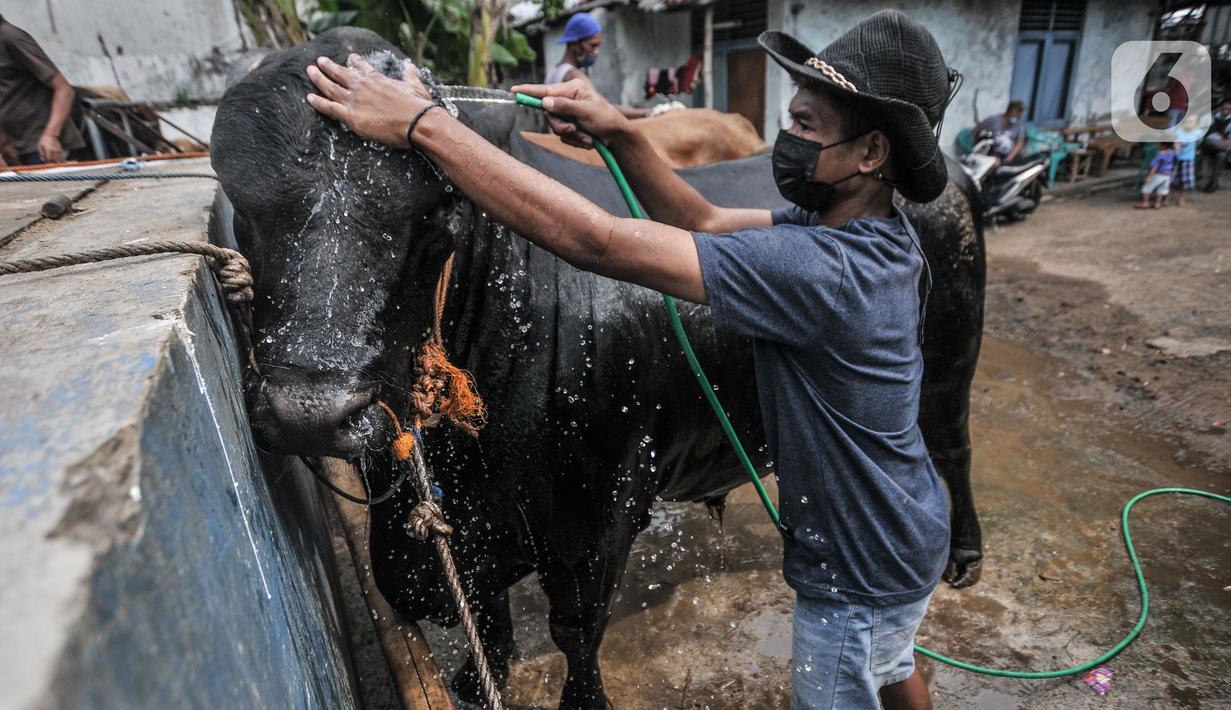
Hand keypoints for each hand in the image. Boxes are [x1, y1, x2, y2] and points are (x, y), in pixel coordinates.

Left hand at [37, 133, 63, 162]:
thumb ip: (41, 154)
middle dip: (52, 163)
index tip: (46, 164)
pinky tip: (59, 161)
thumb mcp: (39, 146)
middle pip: (54, 160)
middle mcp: (54, 151)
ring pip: (59, 159)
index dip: (47, 162)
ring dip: (57, 162)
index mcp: (48, 150)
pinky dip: (61, 160)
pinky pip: (62, 156)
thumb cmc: (43, 140)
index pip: (49, 159)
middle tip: (50, 165)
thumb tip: (43, 160)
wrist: (51, 135)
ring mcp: (58, 150)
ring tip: (55, 164)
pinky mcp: (60, 150)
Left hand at [305, 54, 434, 148]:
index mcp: (378, 79)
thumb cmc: (419, 106)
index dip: (356, 62)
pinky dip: (318, 102)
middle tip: (320, 61)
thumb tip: (410, 67)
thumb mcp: (416, 85)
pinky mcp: (351, 116)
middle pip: (341, 73)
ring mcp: (355, 100)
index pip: (363, 68)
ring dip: (319, 78)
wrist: (417, 122)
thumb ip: (410, 76)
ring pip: (331, 87)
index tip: (350, 58)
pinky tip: (309, 97)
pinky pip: (329, 107)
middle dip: (329, 66)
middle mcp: (363, 86)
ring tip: (310, 71)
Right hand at [511, 79, 629, 148]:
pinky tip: (589, 140)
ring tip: (588, 138)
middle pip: (549, 114)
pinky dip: (576, 141)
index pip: (546, 90)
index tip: (514, 91)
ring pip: (556, 127)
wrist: (617, 137)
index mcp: (572, 90)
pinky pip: (564, 136)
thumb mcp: (586, 111)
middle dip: (562, 126)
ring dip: (572, 136)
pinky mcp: (571, 126)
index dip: (529, 91)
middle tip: (573, 130)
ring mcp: (568, 114)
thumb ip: (565, 106)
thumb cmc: (606, 119)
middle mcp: (568, 100)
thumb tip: (545, 102)